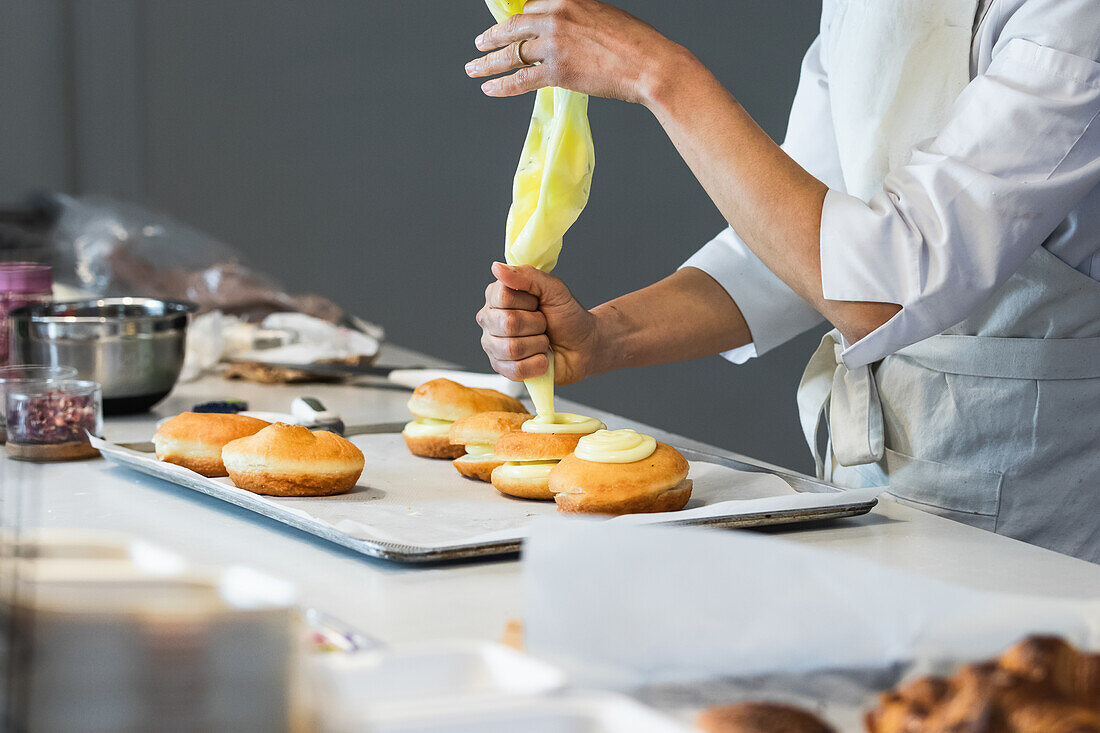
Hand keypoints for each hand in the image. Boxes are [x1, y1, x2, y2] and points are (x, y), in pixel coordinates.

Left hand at [465, 0, 685, 103]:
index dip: (516, 21)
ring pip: (511, 54)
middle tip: (479, 43)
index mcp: (568, 0)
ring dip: (487, 62)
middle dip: (492, 37)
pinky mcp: (557, 72)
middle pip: (513, 27)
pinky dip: (501, 85)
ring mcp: (554, 45)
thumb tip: (570, 34)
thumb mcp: (605, 17)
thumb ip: (580, 21)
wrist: (649, 65)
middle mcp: (556, 18)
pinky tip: (489, 88)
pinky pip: (520, 79)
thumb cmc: (637, 43)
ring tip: (473, 69)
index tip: (507, 28)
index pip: (531, 8)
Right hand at [476, 262, 598, 383]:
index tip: (538, 303)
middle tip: (544, 324)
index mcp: (498, 297)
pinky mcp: (503, 369)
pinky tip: (542, 357)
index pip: (503, 297)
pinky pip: (516, 370)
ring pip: (512, 348)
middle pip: (508, 323)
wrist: (584, 345)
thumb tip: (497, 268)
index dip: (528, 302)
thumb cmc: (567, 316)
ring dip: (538, 344)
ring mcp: (494, 346)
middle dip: (537, 324)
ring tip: (543, 340)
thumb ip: (527, 276)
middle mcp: (490, 320)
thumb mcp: (554, 289)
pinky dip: (538, 364)